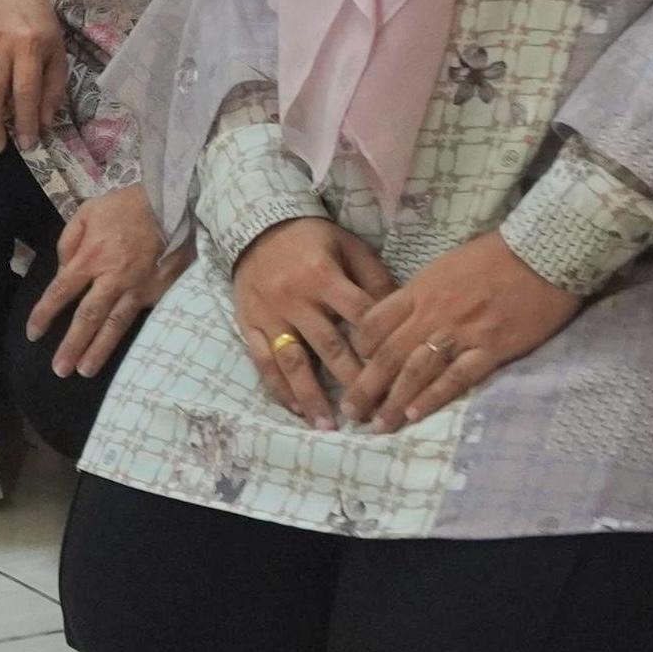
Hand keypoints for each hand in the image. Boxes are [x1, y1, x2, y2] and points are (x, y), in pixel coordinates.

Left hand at [26, 185, 191, 378]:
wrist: (174, 204)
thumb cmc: (126, 206)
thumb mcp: (87, 212)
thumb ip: (69, 242)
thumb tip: (63, 270)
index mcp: (91, 257)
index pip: (61, 291)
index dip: (45, 313)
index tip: (33, 334)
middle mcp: (112, 278)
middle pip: (88, 317)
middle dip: (72, 344)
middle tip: (59, 369)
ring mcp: (137, 289)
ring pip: (115, 326)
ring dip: (98, 351)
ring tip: (84, 371)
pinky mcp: (158, 293)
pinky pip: (138, 319)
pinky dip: (128, 338)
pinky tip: (121, 354)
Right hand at [228, 216, 398, 427]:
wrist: (256, 226)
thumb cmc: (311, 239)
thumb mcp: (348, 246)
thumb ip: (373, 278)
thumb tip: (403, 314)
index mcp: (322, 276)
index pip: (358, 316)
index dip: (379, 345)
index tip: (399, 373)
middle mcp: (295, 299)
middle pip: (328, 346)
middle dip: (352, 381)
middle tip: (372, 412)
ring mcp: (270, 315)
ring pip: (292, 360)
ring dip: (311, 395)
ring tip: (328, 425)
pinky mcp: (249, 324)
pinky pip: (263, 361)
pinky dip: (279, 387)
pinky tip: (296, 409)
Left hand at [342, 231, 582, 432]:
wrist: (542, 254)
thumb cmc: (495, 255)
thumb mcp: (444, 266)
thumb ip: (422, 293)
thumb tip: (403, 314)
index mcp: (418, 290)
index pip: (374, 322)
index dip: (358, 348)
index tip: (352, 366)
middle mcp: (432, 313)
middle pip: (388, 354)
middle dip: (366, 386)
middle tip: (351, 411)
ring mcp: (461, 333)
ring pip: (416, 371)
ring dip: (394, 400)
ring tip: (378, 425)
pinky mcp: (492, 348)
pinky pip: (457, 377)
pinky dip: (434, 397)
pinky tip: (415, 415)